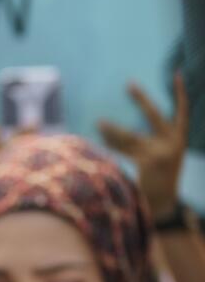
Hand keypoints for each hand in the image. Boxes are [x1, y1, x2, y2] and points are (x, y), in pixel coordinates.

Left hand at [98, 73, 187, 218]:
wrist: (163, 206)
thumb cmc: (157, 179)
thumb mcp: (157, 158)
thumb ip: (142, 142)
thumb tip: (107, 125)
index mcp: (179, 141)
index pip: (182, 113)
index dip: (180, 94)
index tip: (176, 75)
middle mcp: (173, 144)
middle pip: (153, 115)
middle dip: (141, 98)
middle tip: (129, 83)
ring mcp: (161, 152)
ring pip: (131, 135)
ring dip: (112, 129)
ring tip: (99, 123)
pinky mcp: (148, 161)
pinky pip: (124, 148)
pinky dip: (111, 143)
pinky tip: (100, 138)